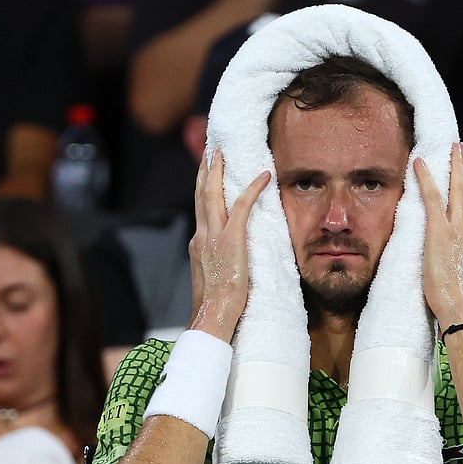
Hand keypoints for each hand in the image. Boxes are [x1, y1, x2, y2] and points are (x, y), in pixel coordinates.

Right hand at [189, 149, 270, 341]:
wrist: (213, 315)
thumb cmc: (217, 305)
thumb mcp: (213, 278)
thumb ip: (217, 262)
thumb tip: (225, 259)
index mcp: (198, 244)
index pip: (200, 208)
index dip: (201, 187)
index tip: (204, 170)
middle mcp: (202, 235)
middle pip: (201, 193)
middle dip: (205, 169)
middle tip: (210, 148)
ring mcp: (214, 235)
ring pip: (213, 193)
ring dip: (218, 169)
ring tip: (224, 150)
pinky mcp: (231, 238)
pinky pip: (242, 205)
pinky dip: (253, 188)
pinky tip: (264, 175)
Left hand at [416, 142, 462, 328]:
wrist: (458, 307)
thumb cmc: (455, 300)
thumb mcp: (460, 274)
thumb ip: (458, 259)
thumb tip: (452, 254)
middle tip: (460, 147)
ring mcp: (456, 229)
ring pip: (458, 187)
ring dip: (453, 164)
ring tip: (449, 147)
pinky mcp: (439, 232)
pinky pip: (432, 198)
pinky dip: (426, 178)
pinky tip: (418, 164)